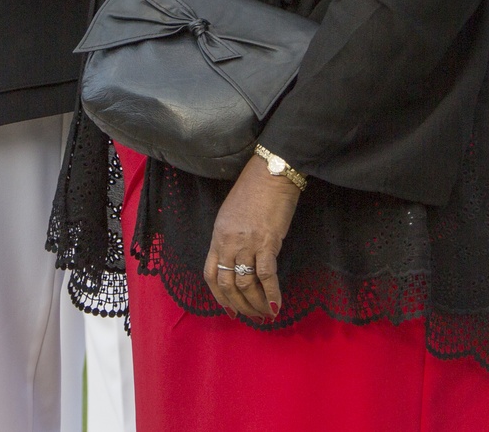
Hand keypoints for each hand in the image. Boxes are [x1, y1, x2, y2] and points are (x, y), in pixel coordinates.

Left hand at [204, 155, 301, 319]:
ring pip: (246, 284)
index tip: (230, 309)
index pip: (210, 273)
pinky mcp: (267, 243)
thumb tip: (239, 260)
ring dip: (256, 304)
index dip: (219, 296)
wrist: (271, 173)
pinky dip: (272, 295)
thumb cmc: (253, 190)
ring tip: (266, 314)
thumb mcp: (231, 215)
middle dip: (239, 305)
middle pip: (227, 284)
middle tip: (252, 316)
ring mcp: (246, 243)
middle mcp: (228, 242)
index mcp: (218, 235)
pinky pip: (266, 276)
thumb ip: (231, 237)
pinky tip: (277, 306)